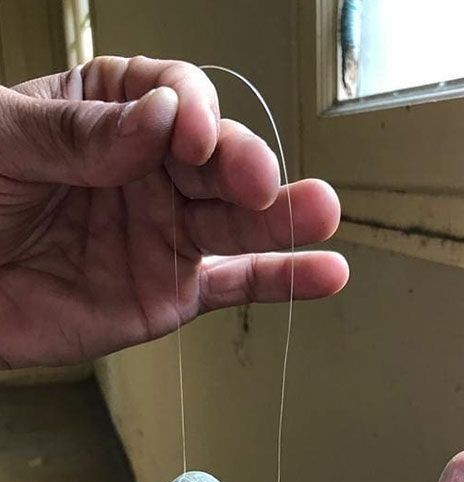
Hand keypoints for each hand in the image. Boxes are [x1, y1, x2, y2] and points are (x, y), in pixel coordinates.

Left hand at [0, 55, 346, 366]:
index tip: (188, 132)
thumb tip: (158, 121)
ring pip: (234, 219)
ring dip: (282, 214)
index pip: (173, 96)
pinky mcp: (167, 294)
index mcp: (112, 108)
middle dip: (240, 163)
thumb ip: (79, 133)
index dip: (190, 110)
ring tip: (320, 210)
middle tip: (257, 178)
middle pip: (213, 157)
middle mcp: (150, 168)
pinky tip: (324, 272)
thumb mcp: (7, 141)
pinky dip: (281, 281)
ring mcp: (164, 233)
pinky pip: (232, 285)